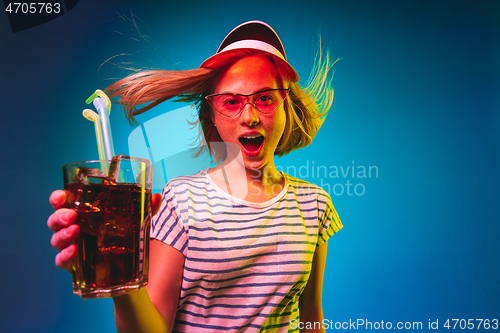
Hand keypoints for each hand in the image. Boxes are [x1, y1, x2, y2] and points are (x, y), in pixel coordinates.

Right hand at [47, 190, 162, 272]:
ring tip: (74, 230)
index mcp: (84, 214)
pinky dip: (65, 256)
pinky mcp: (75, 266)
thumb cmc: (126, 239)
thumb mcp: (137, 222)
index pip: (64, 203)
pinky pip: (62, 261)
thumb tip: (156, 197)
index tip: (60, 197)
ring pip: (56, 239)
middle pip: (56, 220)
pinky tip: (74, 251)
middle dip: (59, 215)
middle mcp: (74, 229)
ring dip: (62, 234)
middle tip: (71, 215)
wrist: (130, 273)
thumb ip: (146, 209)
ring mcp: (73, 247)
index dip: (58, 198)